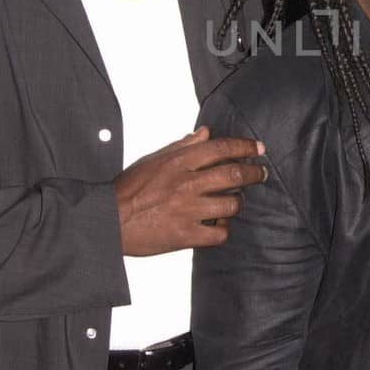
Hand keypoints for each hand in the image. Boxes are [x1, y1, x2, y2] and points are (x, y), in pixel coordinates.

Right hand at [114, 127, 266, 255]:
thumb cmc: (128, 189)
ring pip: (231, 205)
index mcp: (178, 162)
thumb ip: (182, 147)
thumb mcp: (153, 160)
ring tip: (234, 201)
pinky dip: (223, 228)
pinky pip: (220, 233)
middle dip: (254, 173)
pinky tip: (218, 224)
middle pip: (234, 175)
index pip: (221, 148)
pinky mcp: (186, 236)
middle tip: (261, 173)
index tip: (258, 149)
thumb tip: (206, 133)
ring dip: (237, 202)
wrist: (108, 221)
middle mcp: (186, 184)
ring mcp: (188, 211)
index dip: (245, 146)